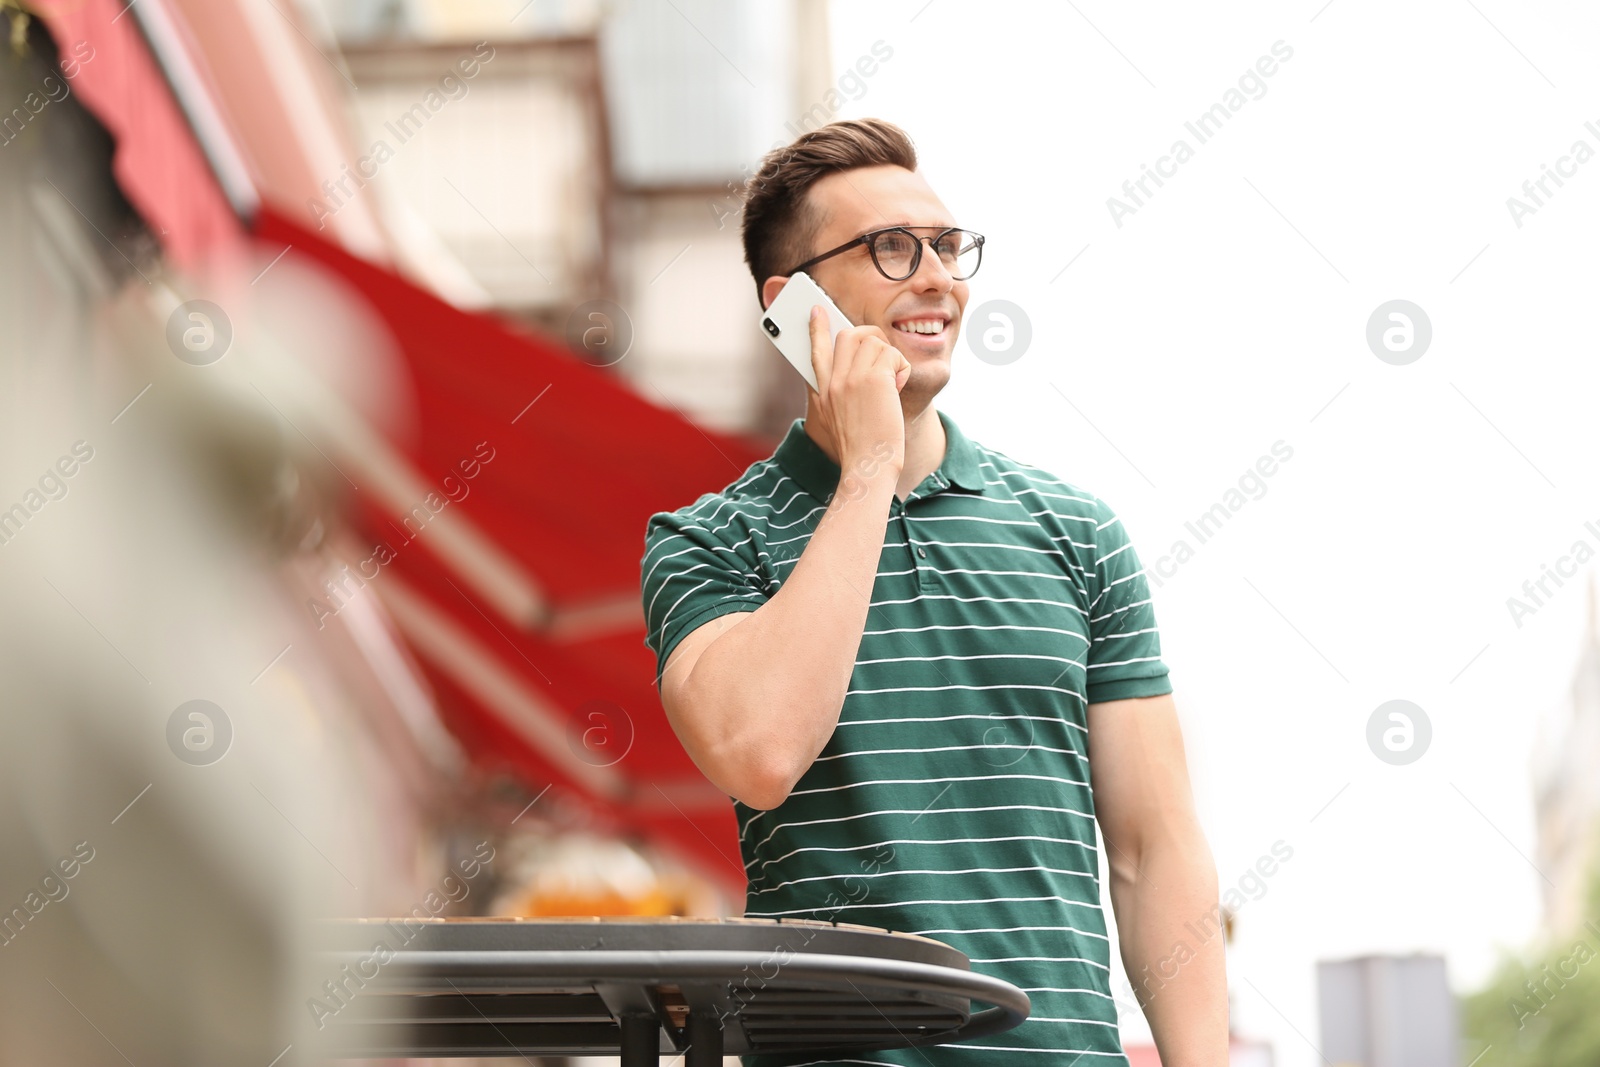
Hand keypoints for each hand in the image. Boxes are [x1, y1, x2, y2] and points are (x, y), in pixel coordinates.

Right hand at [807, 305, 908, 480]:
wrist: (867, 466)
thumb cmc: (858, 448)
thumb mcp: (834, 421)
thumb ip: (836, 394)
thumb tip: (851, 368)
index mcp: (822, 391)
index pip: (816, 350)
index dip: (817, 328)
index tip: (817, 310)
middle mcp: (832, 381)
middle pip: (849, 335)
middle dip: (871, 338)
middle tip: (884, 357)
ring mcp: (851, 378)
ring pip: (874, 341)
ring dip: (890, 358)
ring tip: (892, 384)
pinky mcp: (874, 379)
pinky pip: (893, 355)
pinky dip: (901, 369)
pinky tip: (897, 390)